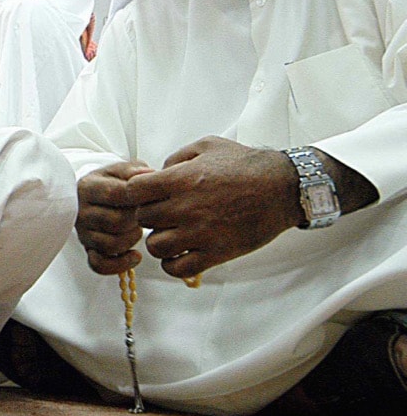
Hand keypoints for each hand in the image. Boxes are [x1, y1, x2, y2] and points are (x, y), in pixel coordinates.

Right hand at [75, 161, 153, 274]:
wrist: (95, 195)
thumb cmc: (113, 182)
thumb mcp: (122, 169)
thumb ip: (135, 169)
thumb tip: (149, 175)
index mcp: (87, 187)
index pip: (115, 194)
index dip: (138, 197)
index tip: (148, 196)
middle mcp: (81, 211)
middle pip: (116, 222)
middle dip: (137, 219)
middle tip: (144, 213)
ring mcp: (83, 232)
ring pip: (112, 244)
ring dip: (132, 239)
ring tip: (137, 228)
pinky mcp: (88, 249)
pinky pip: (100, 265)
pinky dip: (121, 264)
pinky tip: (135, 255)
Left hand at [126, 136, 302, 277]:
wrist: (283, 188)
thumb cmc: (245, 164)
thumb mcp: (207, 146)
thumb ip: (176, 157)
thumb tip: (155, 173)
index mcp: (181, 179)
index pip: (133, 191)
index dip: (133, 193)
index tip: (144, 194)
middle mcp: (186, 207)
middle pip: (143, 219)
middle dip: (148, 216)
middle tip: (162, 214)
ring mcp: (201, 233)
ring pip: (156, 246)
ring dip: (159, 241)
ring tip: (172, 234)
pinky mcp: (216, 253)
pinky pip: (178, 268)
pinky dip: (173, 264)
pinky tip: (181, 253)